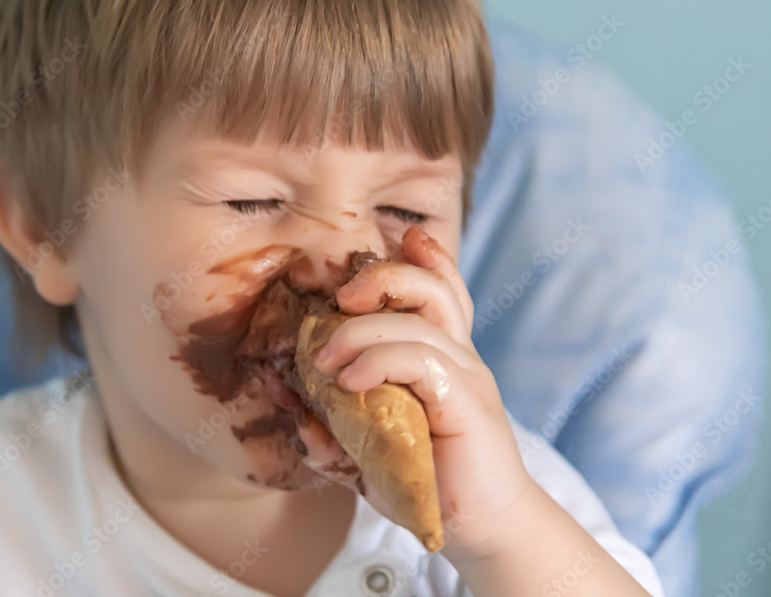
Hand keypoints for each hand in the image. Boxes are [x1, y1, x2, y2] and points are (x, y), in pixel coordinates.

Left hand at [297, 225, 537, 560]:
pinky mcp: (467, 403)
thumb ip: (333, 425)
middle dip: (384, 277)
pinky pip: (421, 360)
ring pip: (418, 321)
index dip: (425, 260)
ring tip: (326, 364)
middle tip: (341, 299)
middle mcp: (460, 357)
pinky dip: (379, 361)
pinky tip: (351, 383)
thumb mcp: (370, 449)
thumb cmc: (426, 482)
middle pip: (432, 289)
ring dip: (361, 332)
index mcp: (444, 357)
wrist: (480, 530)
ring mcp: (467, 377)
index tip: (401, 239)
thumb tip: (289, 404)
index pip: (442, 291)